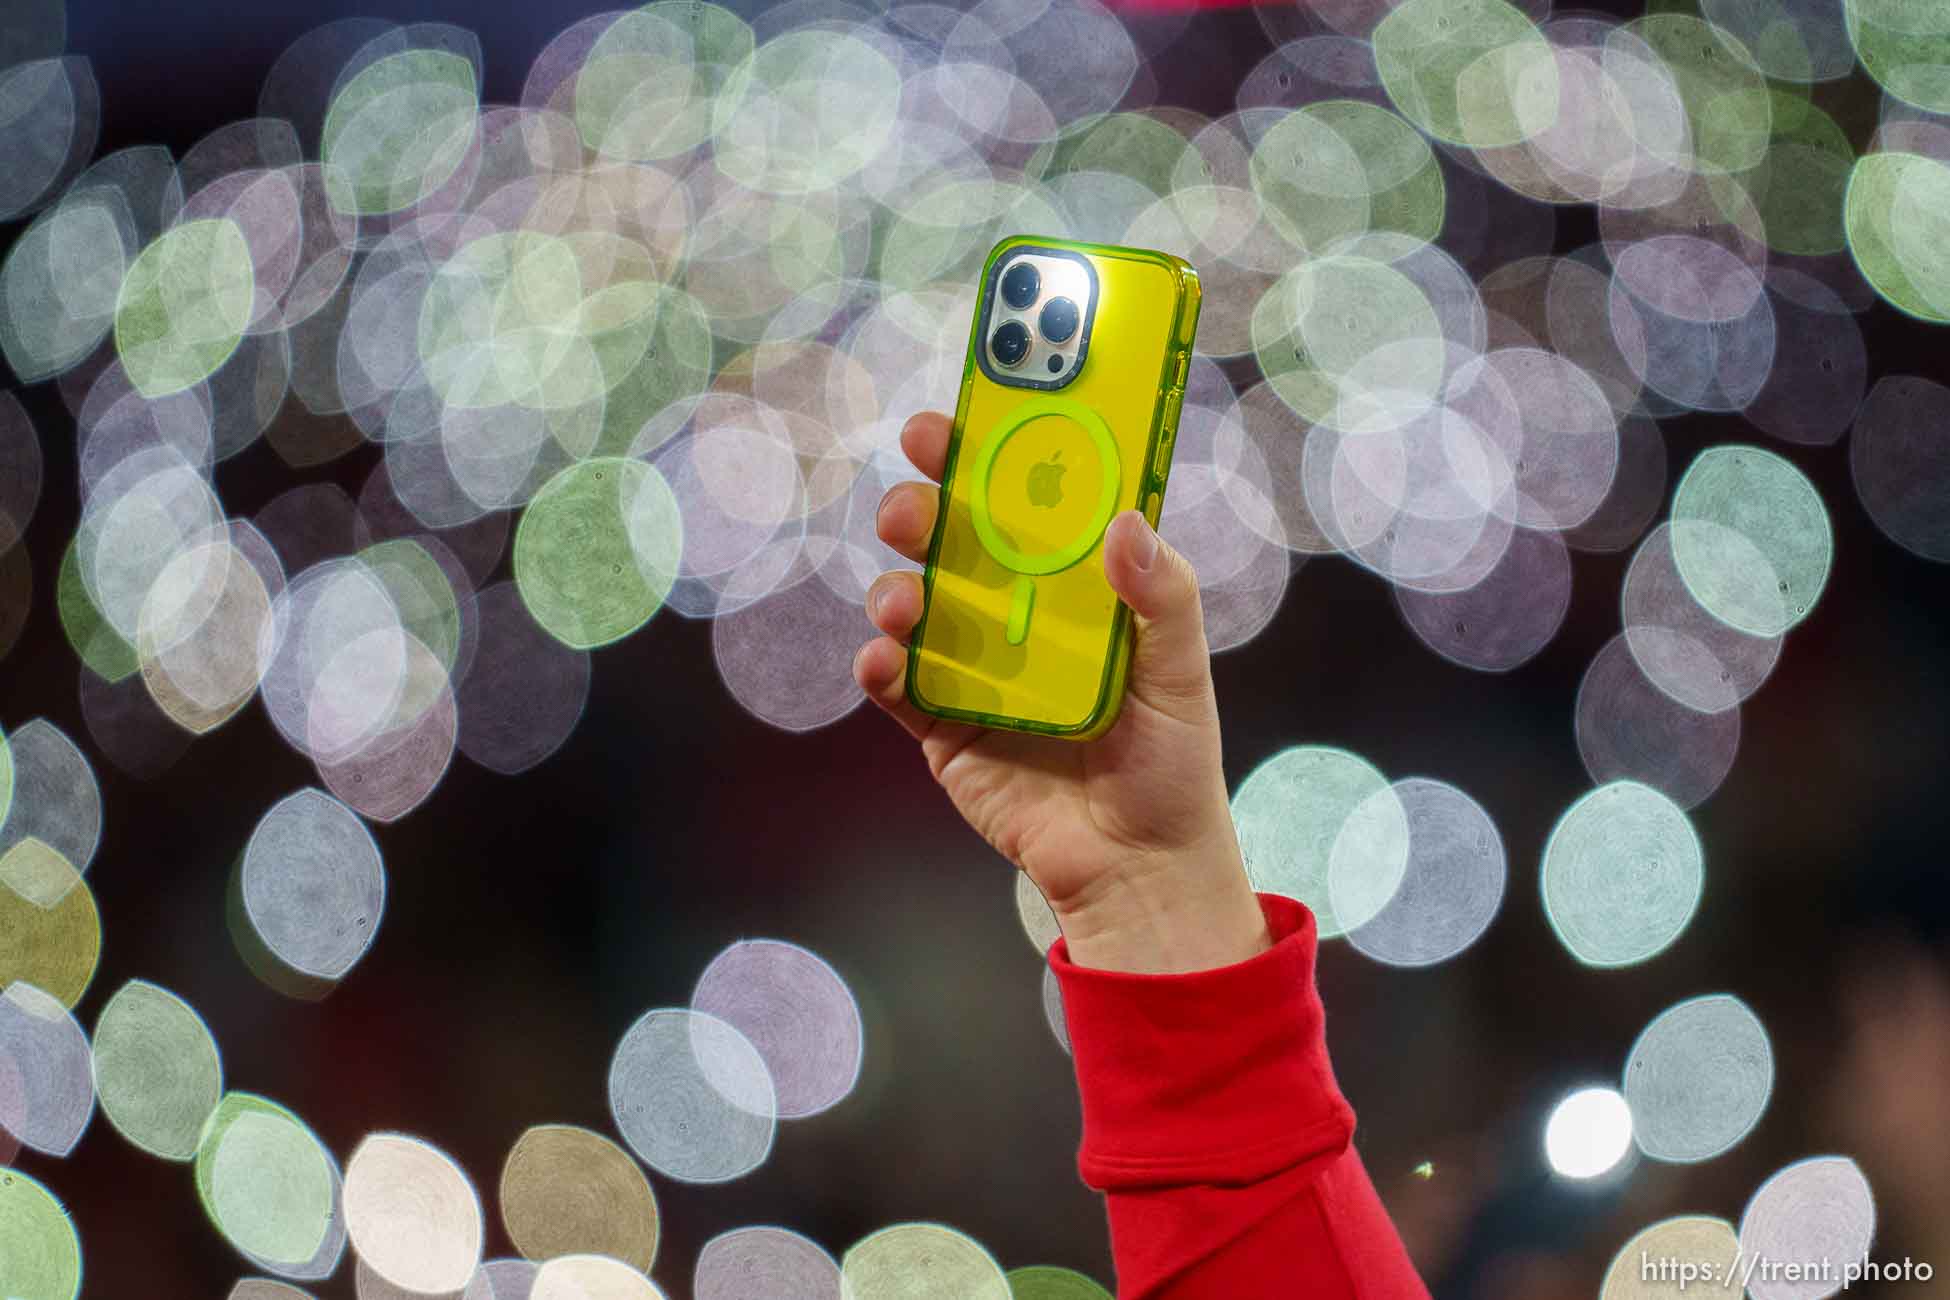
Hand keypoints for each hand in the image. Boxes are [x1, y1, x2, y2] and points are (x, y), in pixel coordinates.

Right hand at [851, 412, 1271, 973]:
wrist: (1138, 866)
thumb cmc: (1170, 762)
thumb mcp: (1182, 673)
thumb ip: (1163, 597)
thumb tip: (1124, 523)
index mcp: (1071, 585)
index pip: (1023, 501)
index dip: (989, 453)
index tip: (963, 416)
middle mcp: (1013, 613)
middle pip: (953, 540)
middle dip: (923, 507)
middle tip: (913, 500)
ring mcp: (971, 666)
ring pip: (914, 601)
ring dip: (896, 586)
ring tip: (906, 599)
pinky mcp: (941, 725)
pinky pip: (898, 684)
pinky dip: (882, 663)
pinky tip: (887, 657)